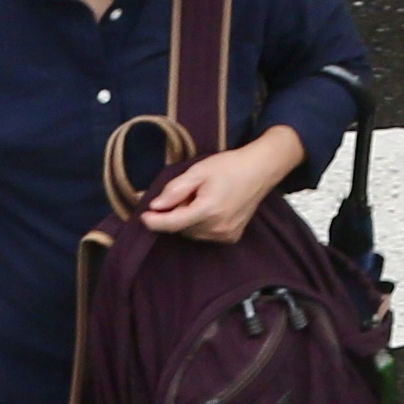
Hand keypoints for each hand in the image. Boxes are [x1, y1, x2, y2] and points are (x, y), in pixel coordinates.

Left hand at [136, 129, 308, 246]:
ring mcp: (225, 235)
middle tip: (187, 193)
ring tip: (201, 198)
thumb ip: (175, 189)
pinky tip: (210, 208)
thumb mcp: (198, 171)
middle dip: (177, 213)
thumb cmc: (229, 166)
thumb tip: (155, 206)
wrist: (260, 170)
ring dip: (188, 219)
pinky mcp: (231, 238)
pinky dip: (200, 224)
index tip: (143, 216)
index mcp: (208, 209)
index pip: (173, 223)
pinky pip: (204, 235)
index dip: (155, 222)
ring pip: (192, 233)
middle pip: (181, 228)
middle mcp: (217, 227)